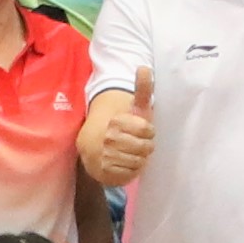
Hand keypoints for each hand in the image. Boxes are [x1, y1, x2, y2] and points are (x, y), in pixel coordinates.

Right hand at [79, 68, 158, 188]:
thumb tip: (144, 68)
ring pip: (138, 162)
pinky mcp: (104, 173)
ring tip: (132, 153)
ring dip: (139, 159)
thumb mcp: (134, 107)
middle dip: (145, 147)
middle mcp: (108, 139)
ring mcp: (105, 157)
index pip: (147, 130)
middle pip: (144, 148)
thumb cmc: (122, 126)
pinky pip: (130, 174)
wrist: (95, 146)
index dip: (149, 132)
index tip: (143, 130)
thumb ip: (142, 88)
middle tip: (139, 144)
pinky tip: (126, 163)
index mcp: (116, 122)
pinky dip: (132, 170)